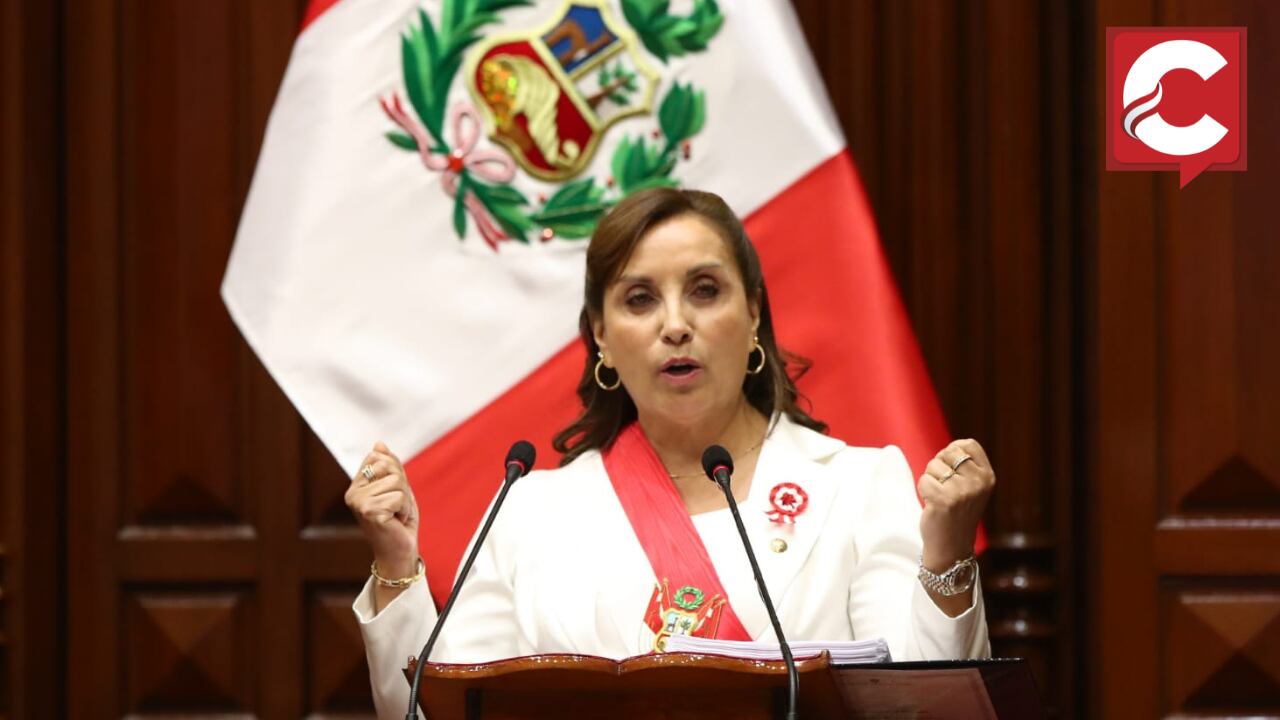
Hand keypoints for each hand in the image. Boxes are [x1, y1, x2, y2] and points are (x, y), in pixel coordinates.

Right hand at [345, 441, 419, 577]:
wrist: (399, 551)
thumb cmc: (398, 521)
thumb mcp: (396, 488)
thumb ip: (389, 466)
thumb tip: (378, 443)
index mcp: (356, 485)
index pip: (378, 457)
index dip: (395, 473)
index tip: (392, 494)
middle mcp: (352, 493)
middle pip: (388, 466)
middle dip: (402, 486)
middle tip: (396, 507)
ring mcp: (358, 502)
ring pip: (396, 481)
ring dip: (405, 500)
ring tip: (396, 515)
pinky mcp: (369, 512)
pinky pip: (399, 497)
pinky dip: (404, 509)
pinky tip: (396, 521)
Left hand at [916, 439, 994, 570]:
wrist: (952, 546)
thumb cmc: (956, 512)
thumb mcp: (972, 487)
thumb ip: (966, 466)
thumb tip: (952, 447)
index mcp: (987, 476)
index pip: (968, 444)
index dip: (953, 451)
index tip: (951, 470)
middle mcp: (979, 482)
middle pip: (948, 452)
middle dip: (939, 466)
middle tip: (944, 487)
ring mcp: (963, 491)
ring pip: (933, 466)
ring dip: (930, 480)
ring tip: (940, 498)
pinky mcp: (945, 500)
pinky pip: (923, 480)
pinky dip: (923, 490)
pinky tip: (933, 504)